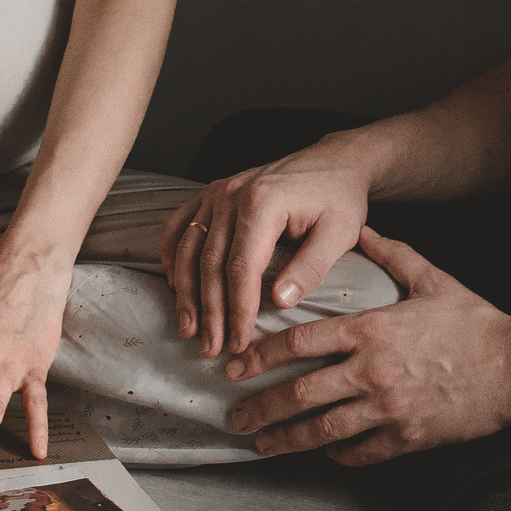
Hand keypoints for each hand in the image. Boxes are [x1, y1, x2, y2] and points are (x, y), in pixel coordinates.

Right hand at [162, 158, 370, 358]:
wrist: (332, 162)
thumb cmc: (338, 198)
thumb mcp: (340, 233)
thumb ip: (311, 267)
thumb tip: (280, 301)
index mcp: (262, 203)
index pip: (241, 268)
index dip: (237, 310)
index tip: (239, 343)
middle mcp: (231, 194)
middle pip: (209, 264)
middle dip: (209, 312)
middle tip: (211, 349)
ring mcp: (216, 192)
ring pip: (188, 249)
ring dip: (185, 294)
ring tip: (189, 330)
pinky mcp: (210, 193)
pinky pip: (178, 226)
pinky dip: (171, 257)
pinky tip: (175, 286)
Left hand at [221, 228, 510, 463]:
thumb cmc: (477, 323)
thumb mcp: (431, 278)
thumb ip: (391, 254)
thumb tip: (363, 230)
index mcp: (372, 330)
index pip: (300, 342)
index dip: (261, 355)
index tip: (237, 366)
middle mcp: (372, 371)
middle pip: (299, 394)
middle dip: (260, 407)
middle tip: (235, 416)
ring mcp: (389, 409)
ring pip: (322, 430)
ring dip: (286, 439)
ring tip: (262, 445)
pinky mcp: (409, 438)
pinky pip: (361, 453)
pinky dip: (337, 454)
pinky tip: (324, 452)